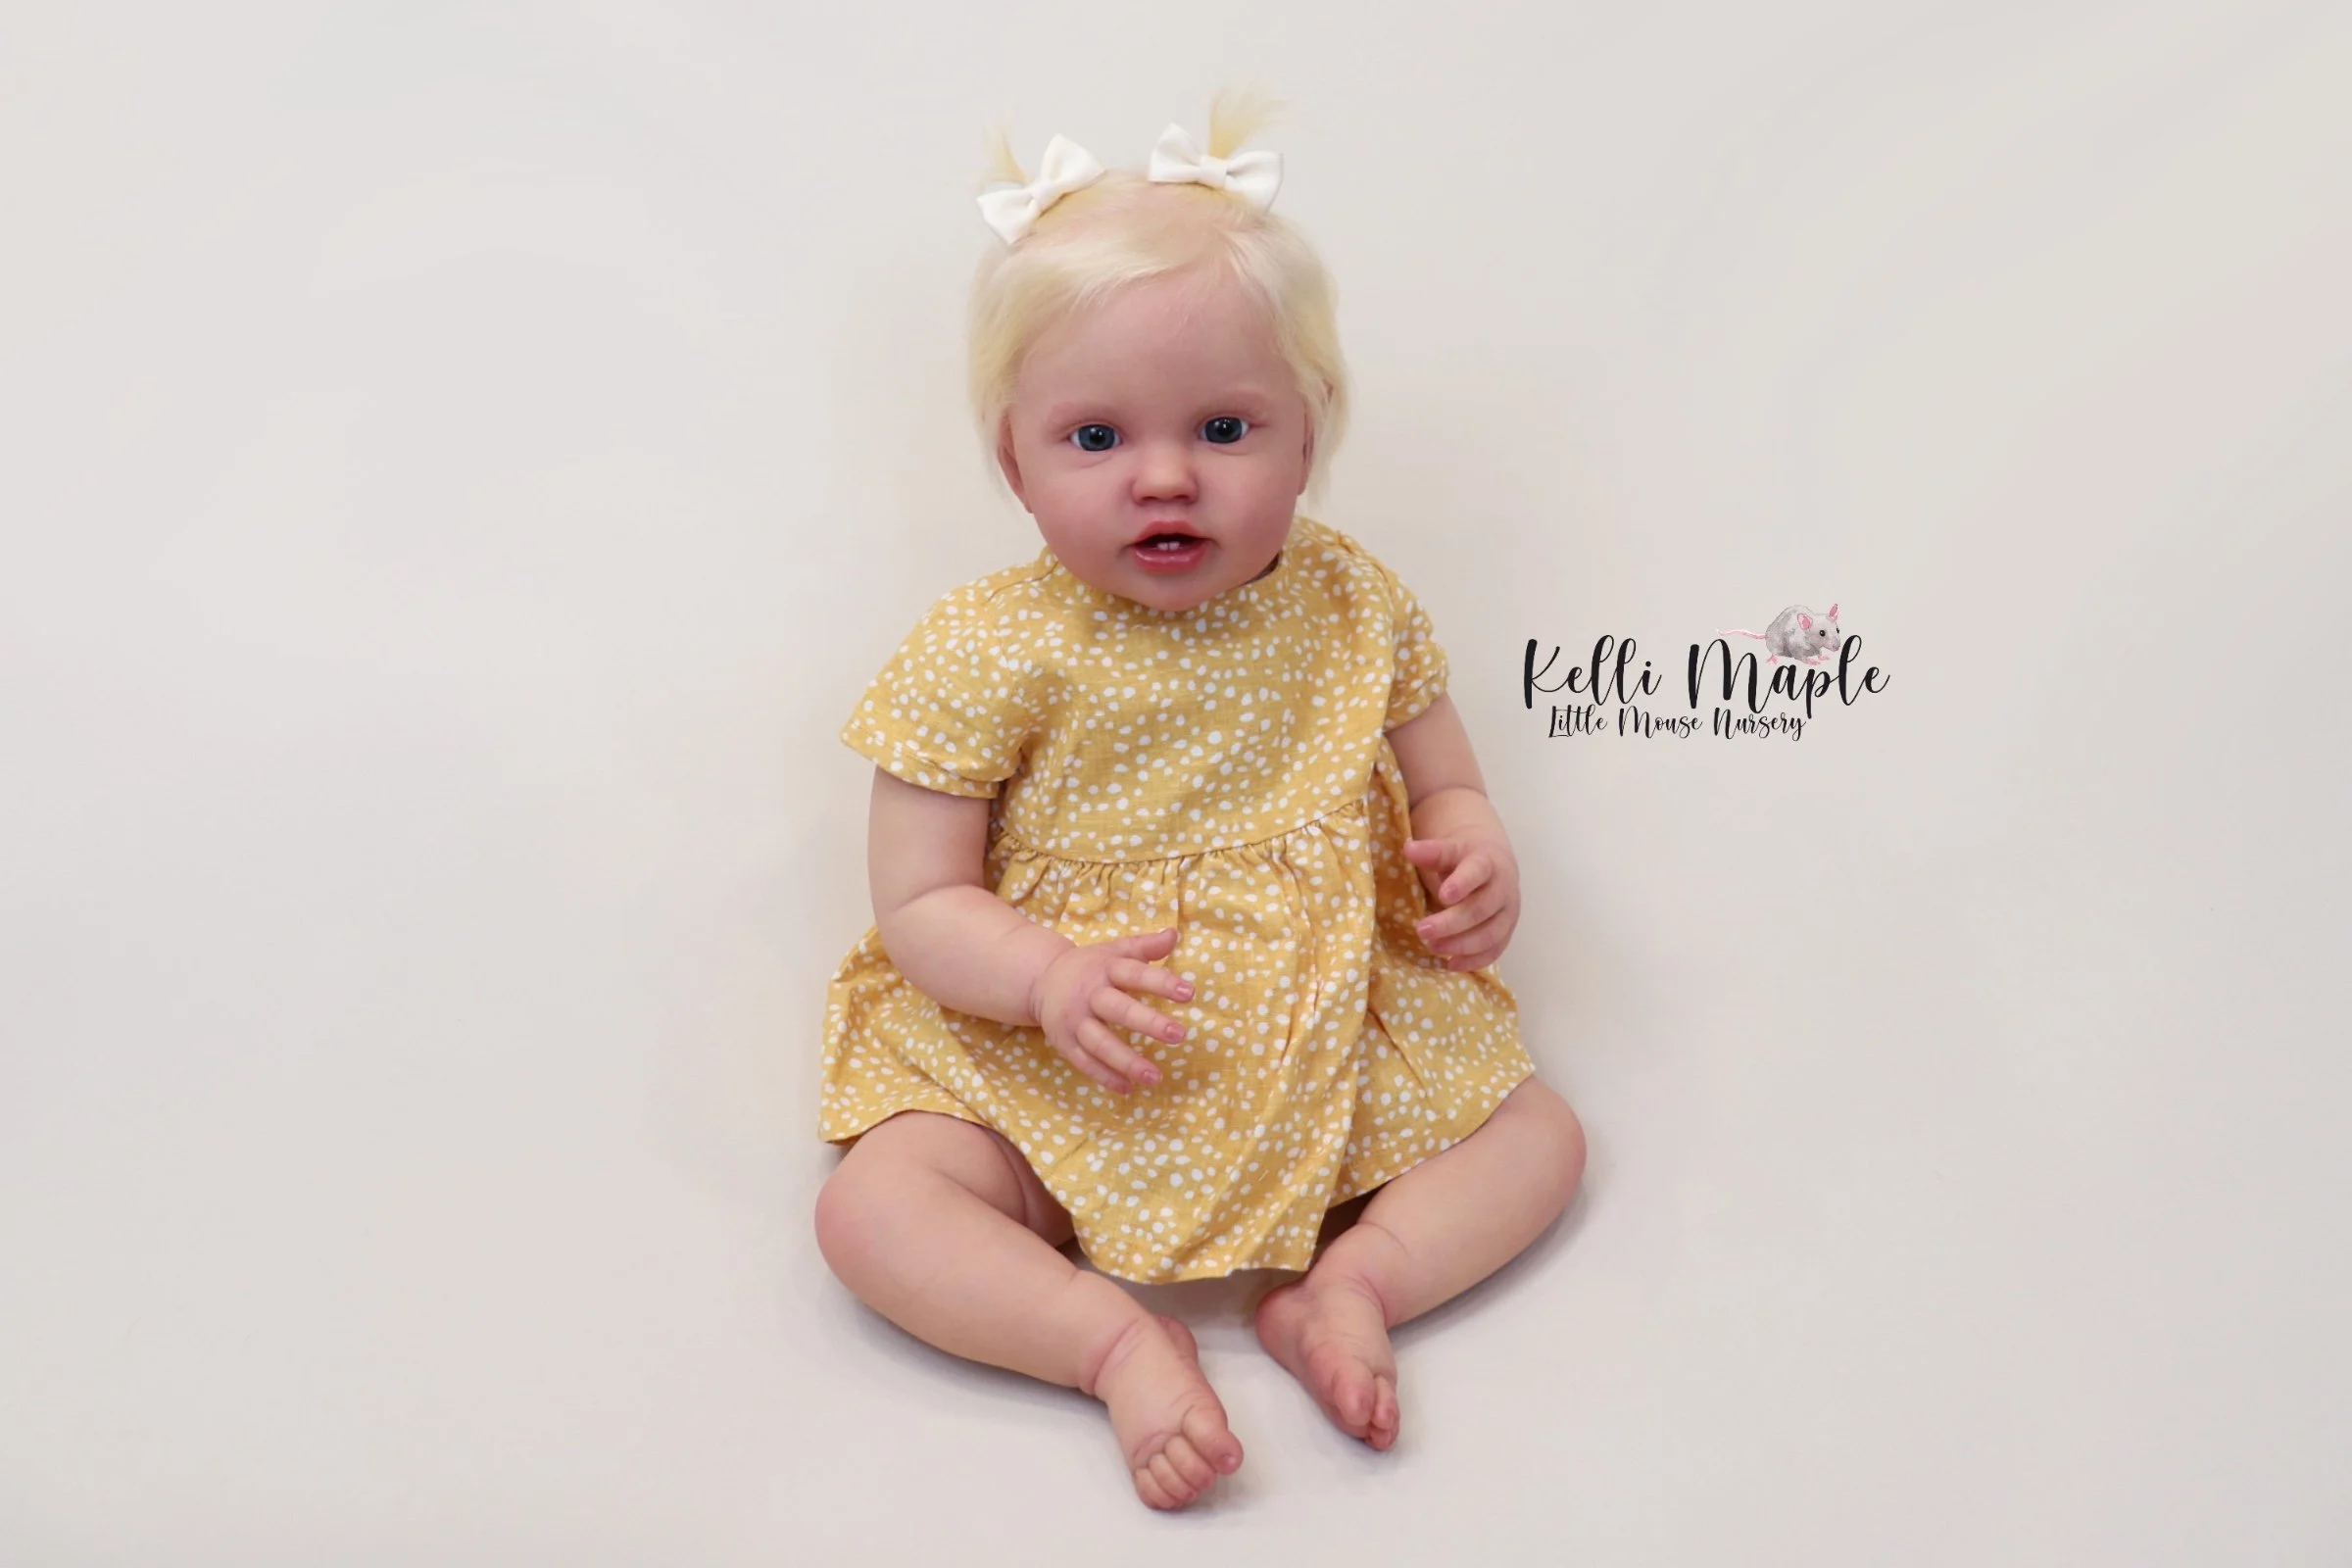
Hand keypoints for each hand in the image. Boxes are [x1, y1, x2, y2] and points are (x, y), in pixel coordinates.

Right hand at [1025, 926, 1192, 1094]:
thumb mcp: (1114, 950)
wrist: (1040, 979)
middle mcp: (1089, 995)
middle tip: (1179, 1035)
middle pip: (1119, 1010)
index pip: (1135, 974)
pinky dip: (1105, 1077)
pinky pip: (1085, 1063)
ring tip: (1155, 1076)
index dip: (1161, 982)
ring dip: (1128, 1061)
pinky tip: (1129, 1088)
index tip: (1189, 993)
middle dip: (1149, 1023)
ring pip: (1101, 1043)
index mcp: (1105, 968)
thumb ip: (1145, 946)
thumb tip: (1174, 934)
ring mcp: (1075, 1021)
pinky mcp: (1064, 1043)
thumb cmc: (1089, 966)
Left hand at [1403, 834, 1518, 970]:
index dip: (1462, 884)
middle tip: (1422, 930)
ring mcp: (1508, 912)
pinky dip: (1475, 961)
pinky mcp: (1507, 931)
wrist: (1495, 863)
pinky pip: (1495, 950)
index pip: (1477, 872)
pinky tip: (1451, 964)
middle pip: (1480, 909)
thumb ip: (1432, 852)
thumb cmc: (1465, 858)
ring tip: (1432, 947)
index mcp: (1487, 862)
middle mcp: (1502, 888)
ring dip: (1461, 945)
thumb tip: (1409, 849)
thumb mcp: (1450, 848)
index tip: (1442, 895)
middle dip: (1451, 923)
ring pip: (1490, 934)